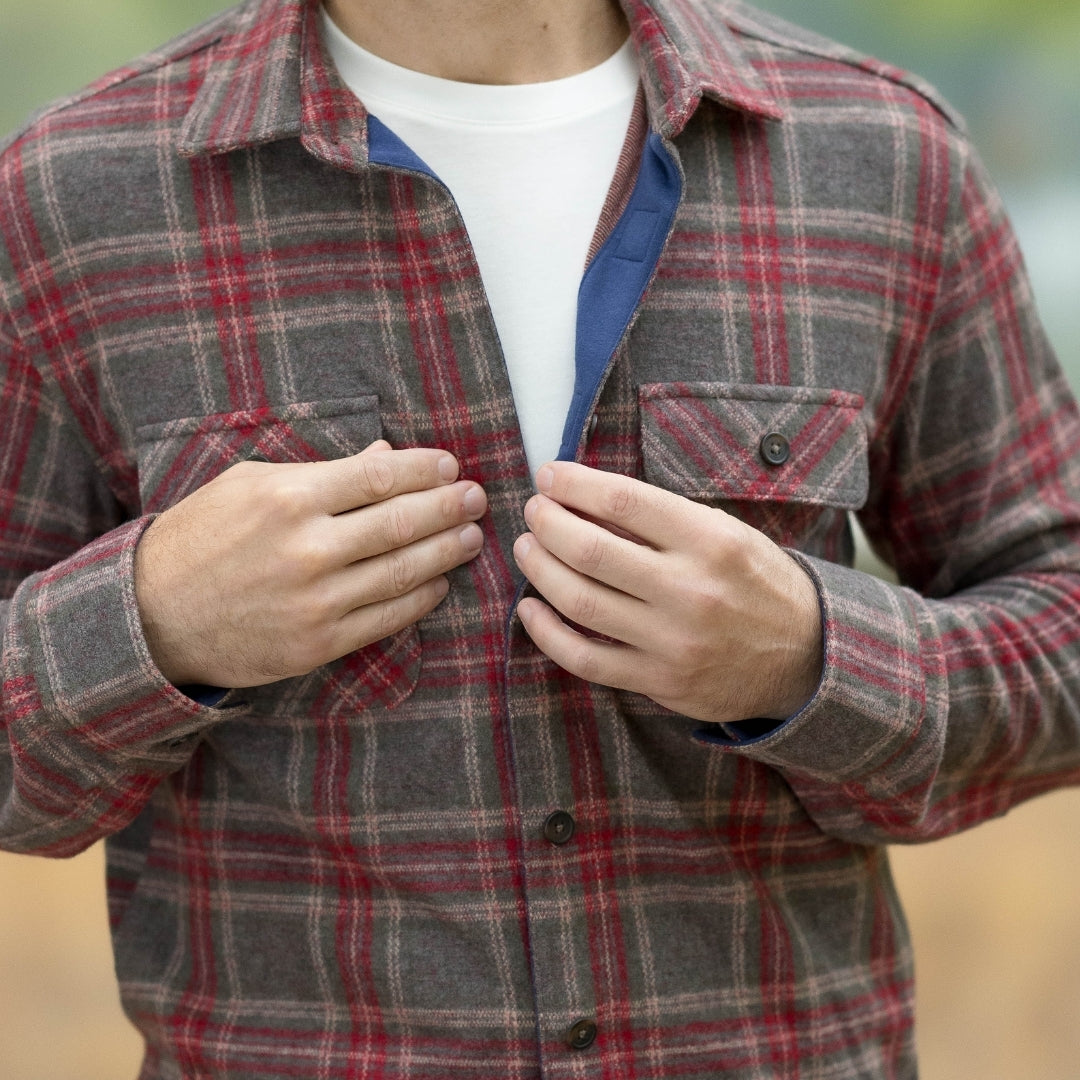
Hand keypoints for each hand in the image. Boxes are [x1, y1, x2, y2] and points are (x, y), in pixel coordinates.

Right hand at [135, 440, 486, 687]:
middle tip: (477, 499)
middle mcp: (308, 548)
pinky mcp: (318, 643)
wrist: (153, 615)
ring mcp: (316, 600)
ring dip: (446, 552)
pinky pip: (387, 619)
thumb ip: (321, 471)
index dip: (426, 471)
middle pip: (401, 523)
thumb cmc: (201, 537)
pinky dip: (421, 599)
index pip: (379, 477)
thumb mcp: (249, 485)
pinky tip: (439, 583)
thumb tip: (384, 457)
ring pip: (403, 572)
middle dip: (449, 508)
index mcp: (290, 498)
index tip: (451, 467)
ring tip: (470, 537)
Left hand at [512, 462, 821, 723]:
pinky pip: (585, 658)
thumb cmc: (758, 582)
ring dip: (539, 569)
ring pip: (580, 602)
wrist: (807, 657)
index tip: (549, 475)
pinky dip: (547, 632)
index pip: (623, 502)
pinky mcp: (659, 681)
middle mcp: (690, 590)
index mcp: (711, 542)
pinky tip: (530, 609)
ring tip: (526, 548)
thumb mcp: (728, 533)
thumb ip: (665, 520)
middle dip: (547, 523)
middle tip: (533, 510)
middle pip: (590, 551)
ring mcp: (672, 641)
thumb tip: (588, 497)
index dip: (574, 484)